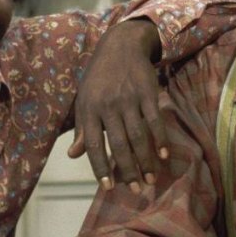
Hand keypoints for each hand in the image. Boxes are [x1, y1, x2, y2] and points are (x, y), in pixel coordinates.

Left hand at [68, 18, 167, 192]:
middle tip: (137, 190)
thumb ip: (82, 129)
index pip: (94, 144)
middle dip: (128, 170)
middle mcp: (108, 105)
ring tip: (151, 179)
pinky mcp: (147, 93)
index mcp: (89, 109)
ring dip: (146, 161)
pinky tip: (163, 155)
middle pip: (119, 144)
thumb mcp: (85, 99)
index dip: (100, 167)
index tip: (108, 187)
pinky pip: (155, 121)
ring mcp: (129, 99)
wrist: (120, 46)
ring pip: (138, 136)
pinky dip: (160, 139)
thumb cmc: (99, 78)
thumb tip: (72, 156)